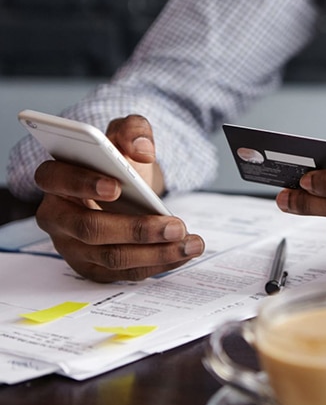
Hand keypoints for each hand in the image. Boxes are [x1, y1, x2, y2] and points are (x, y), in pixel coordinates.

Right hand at [34, 115, 204, 281]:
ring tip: (190, 242)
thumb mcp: (126, 135)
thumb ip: (133, 130)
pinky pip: (125, 273)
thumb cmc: (119, 162)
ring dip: (156, 253)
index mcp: (56, 178)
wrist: (126, 188)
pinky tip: (183, 253)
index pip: (56, 179)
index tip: (116, 186)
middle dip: (136, 229)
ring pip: (112, 257)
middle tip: (175, 226)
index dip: (82, 184)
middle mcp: (58, 217)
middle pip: (89, 229)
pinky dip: (158, 264)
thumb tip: (142, 150)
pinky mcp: (94, 268)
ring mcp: (74, 247)